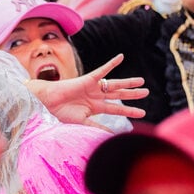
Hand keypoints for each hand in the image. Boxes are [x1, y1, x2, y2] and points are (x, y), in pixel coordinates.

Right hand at [26, 54, 147, 127]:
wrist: (47, 103)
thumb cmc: (60, 113)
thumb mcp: (82, 122)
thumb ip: (96, 127)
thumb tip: (111, 135)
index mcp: (95, 107)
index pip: (116, 109)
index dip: (129, 111)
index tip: (142, 113)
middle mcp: (96, 96)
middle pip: (118, 95)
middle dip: (132, 94)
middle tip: (146, 93)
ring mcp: (93, 87)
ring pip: (115, 84)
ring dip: (128, 82)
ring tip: (141, 81)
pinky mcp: (88, 79)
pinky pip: (102, 70)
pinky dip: (111, 64)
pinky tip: (121, 57)